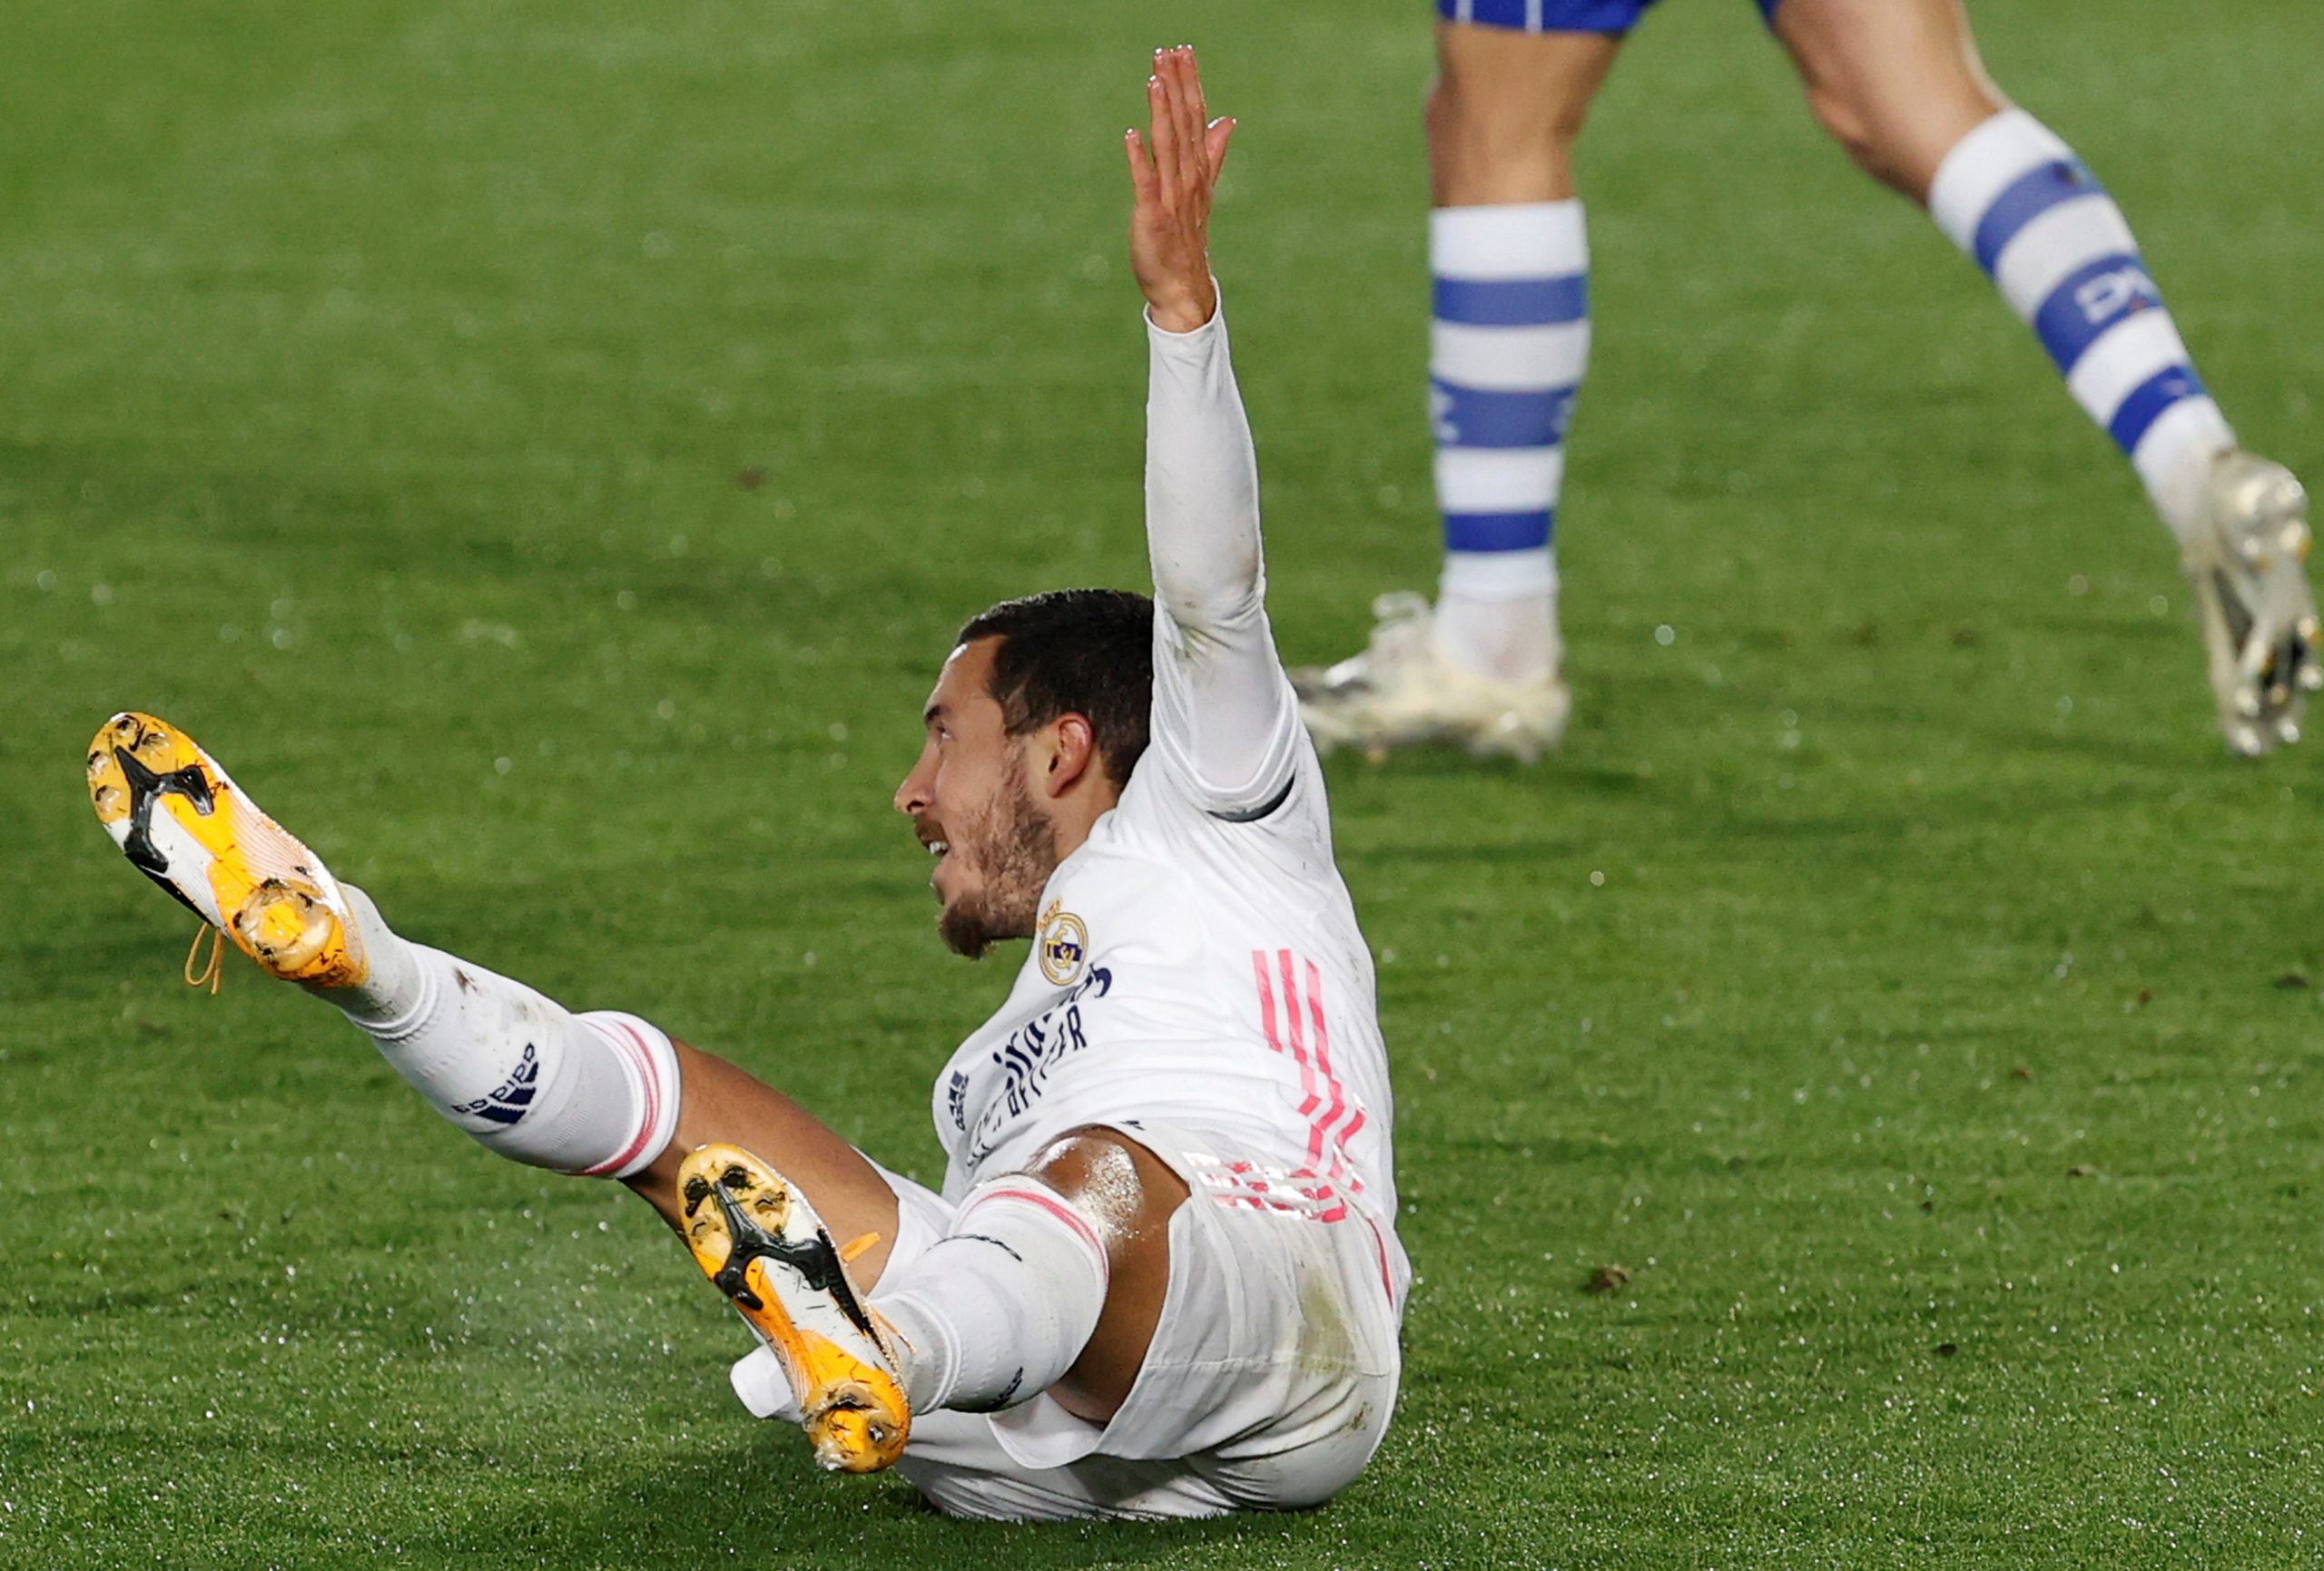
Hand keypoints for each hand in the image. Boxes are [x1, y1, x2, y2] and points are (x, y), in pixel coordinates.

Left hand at [1124, 45, 1233, 332]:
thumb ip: (1213, 152)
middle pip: (1183, 124)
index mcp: (1198, 169)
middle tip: (1168, 52)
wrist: (1183, 286)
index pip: (1196, 117)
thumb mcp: (1202, 190)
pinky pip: (1146, 183)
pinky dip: (1140, 159)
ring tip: (1155, 80)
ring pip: (1167, 146)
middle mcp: (1188, 178)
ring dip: (1162, 113)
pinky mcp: (1153, 216)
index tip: (1183, 51)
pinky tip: (1132, 135)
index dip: (1190, 84)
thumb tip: (1227, 119)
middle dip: (1176, 87)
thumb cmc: (1187, 238)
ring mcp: (1172, 196)